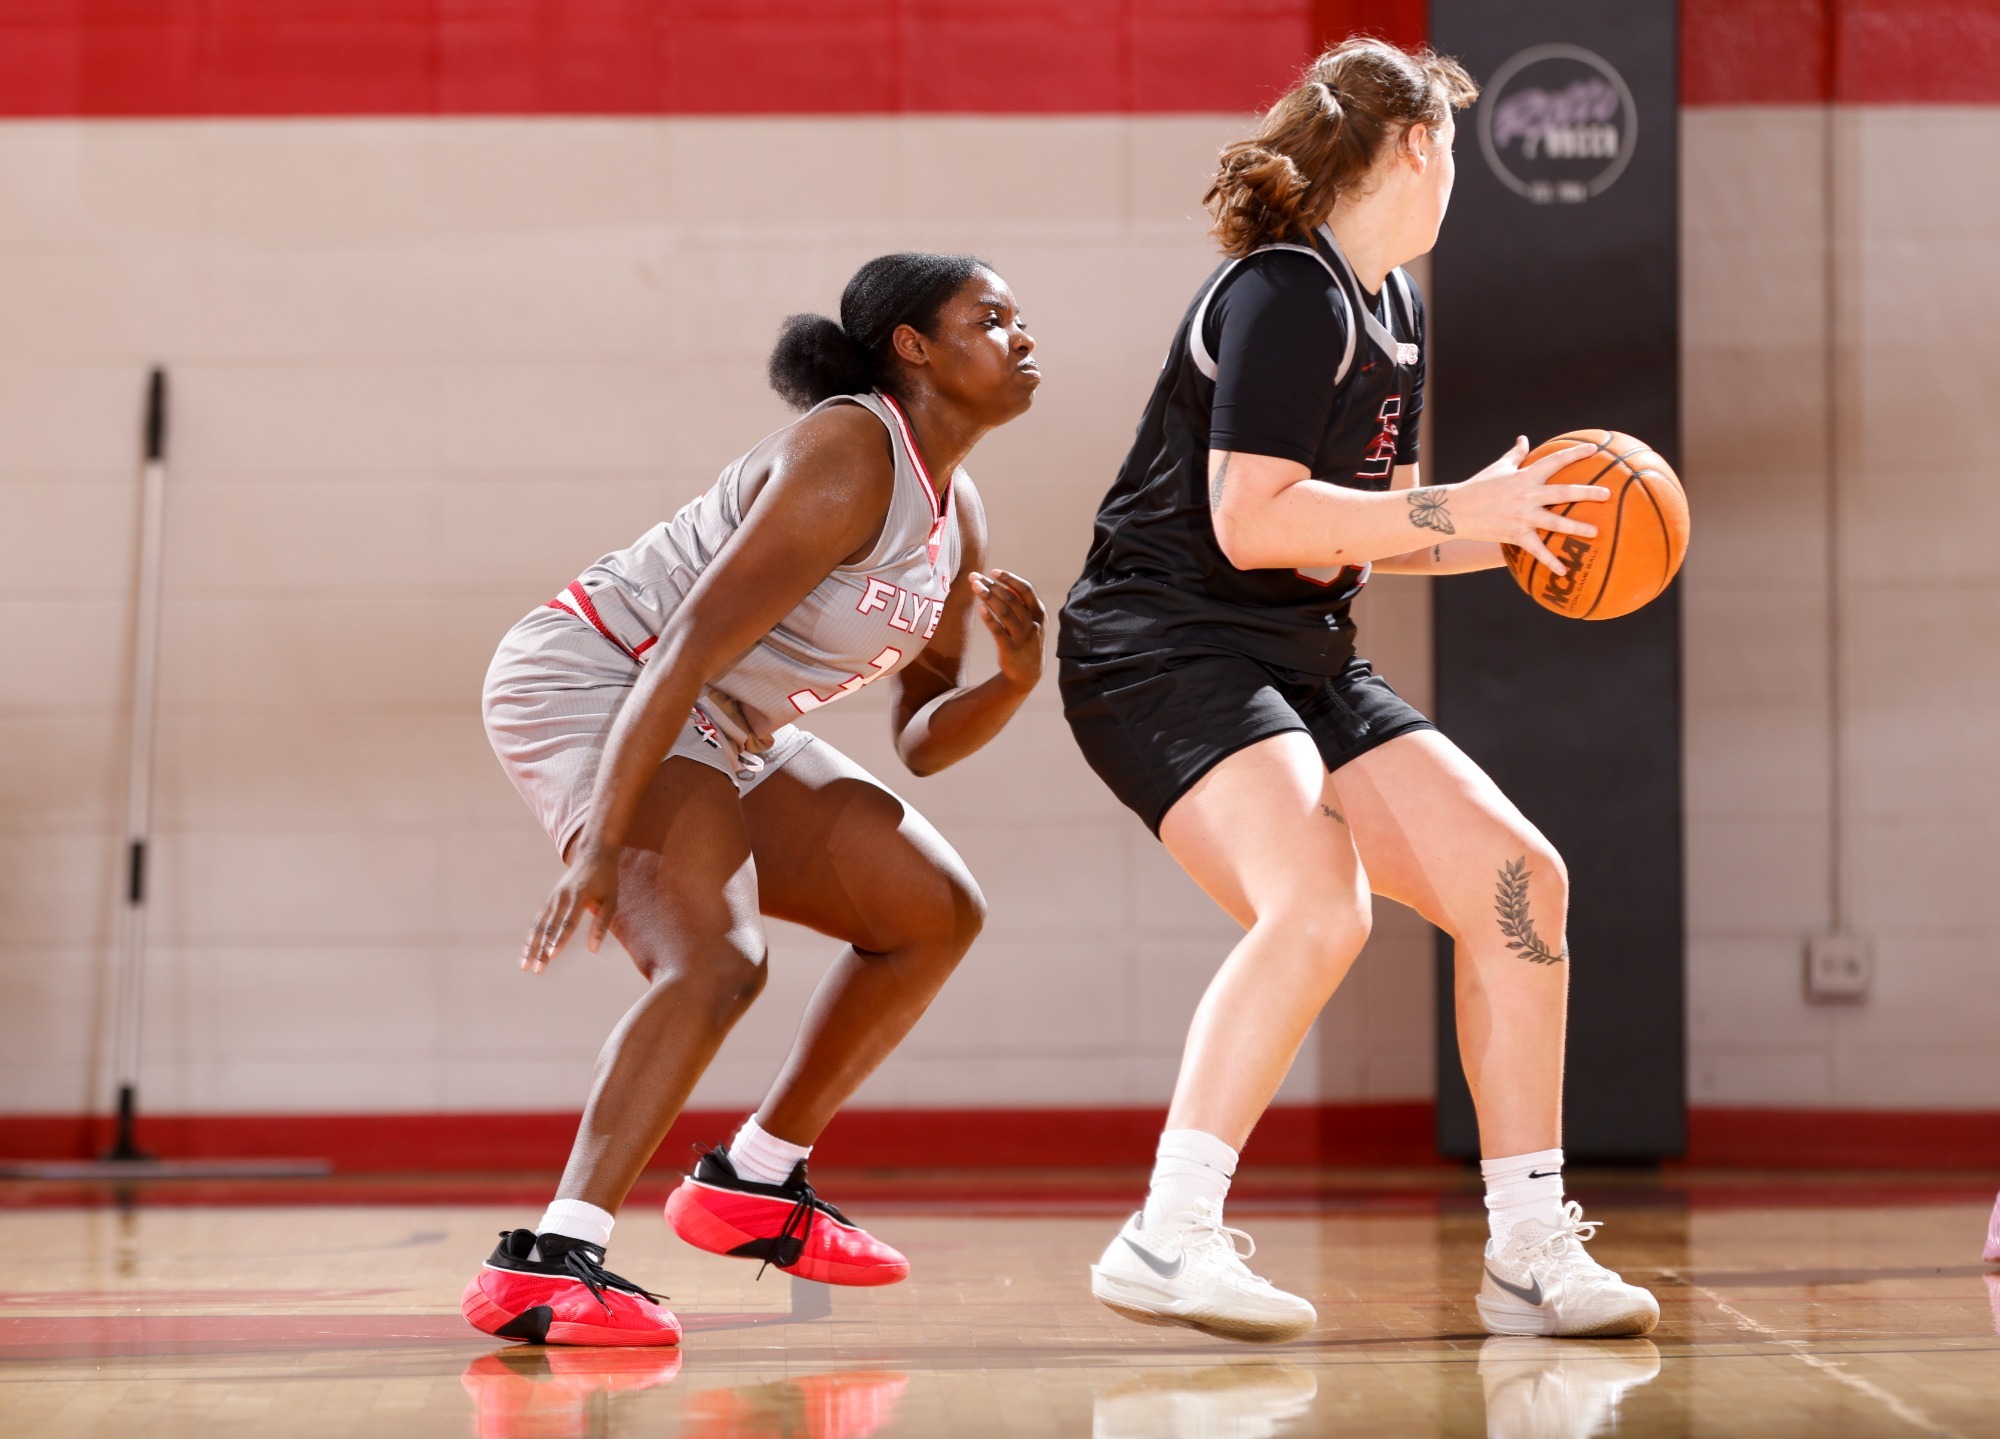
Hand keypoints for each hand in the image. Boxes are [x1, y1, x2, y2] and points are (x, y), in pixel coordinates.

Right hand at [523, 845, 619, 972]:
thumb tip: (593, 949)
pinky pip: (538, 921)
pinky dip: (532, 936)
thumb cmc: (606, 879)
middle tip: (537, 969)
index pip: (568, 922)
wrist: (593, 854)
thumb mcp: (611, 900)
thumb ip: (602, 924)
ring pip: (539, 926)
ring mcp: (553, 898)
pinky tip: (526, 951)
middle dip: (541, 950)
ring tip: (525, 966)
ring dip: (531, 947)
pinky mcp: (550, 900)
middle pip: (549, 928)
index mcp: (578, 896)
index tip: (552, 954)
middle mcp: (561, 898)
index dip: (560, 939)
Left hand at [969, 569, 1044, 691]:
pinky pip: (999, 631)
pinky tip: (980, 608)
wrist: (1028, 672)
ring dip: (988, 597)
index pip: (1025, 590)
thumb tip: (1006, 584)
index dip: (1010, 579)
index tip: (993, 572)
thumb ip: (1022, 604)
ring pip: (1005, 612)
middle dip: (992, 585)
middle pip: (1011, 599)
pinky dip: (989, 619)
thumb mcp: (1032, 622)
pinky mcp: (1010, 649)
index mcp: (1039, 614)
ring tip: (975, 587)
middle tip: (975, 577)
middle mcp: (1032, 624)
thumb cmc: (1026, 641)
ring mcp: (1022, 637)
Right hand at [1426, 437, 1609, 574]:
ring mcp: (1522, 516)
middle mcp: (1527, 495)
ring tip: (1596, 532)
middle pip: (1562, 492)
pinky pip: (1536, 550)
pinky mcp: (1515, 534)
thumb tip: (1524, 439)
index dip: (1575, 454)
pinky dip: (1550, 561)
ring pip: (1554, 523)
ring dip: (1576, 528)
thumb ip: (1515, 454)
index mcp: (1525, 476)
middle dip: (1587, 493)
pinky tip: (1564, 572)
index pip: (1555, 461)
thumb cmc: (1478, 486)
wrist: (1456, 510)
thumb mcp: (1498, 467)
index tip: (1595, 450)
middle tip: (1607, 494)